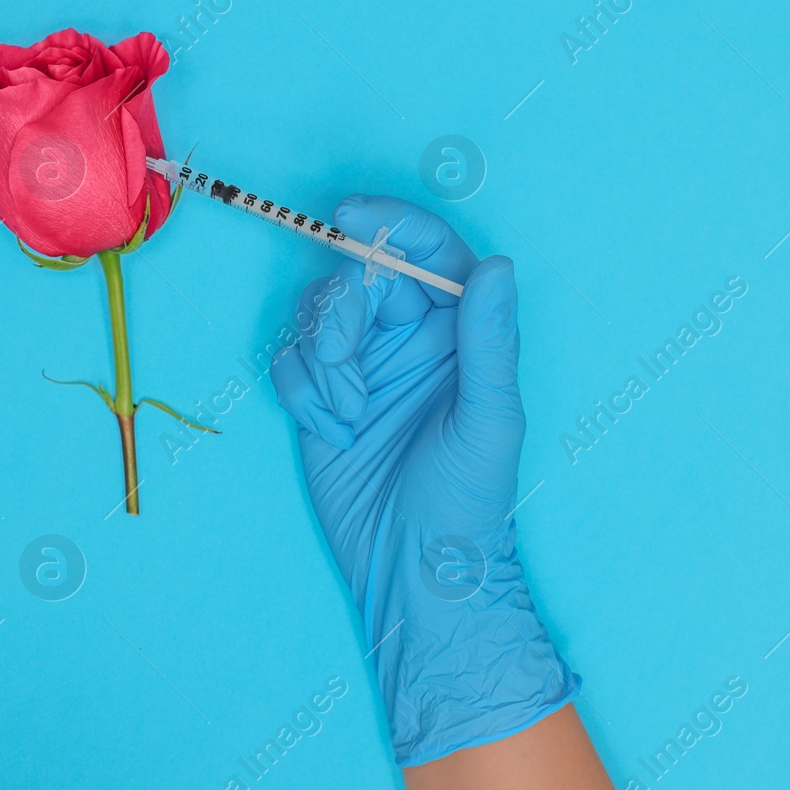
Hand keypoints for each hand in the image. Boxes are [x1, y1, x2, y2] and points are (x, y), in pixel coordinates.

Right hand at [272, 195, 577, 765]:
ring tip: (348, 414)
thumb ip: (488, 341)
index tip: (350, 216)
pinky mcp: (320, 397)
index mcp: (462, 333)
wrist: (413, 572)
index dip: (392, 224)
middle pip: (362, 274)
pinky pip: (291, 360)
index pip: (430, 253)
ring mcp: (363, 366)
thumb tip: (498, 265)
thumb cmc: (468, 504)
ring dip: (323, 358)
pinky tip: (333, 434)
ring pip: (319, 312)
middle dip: (342, 308)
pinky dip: (302, 393)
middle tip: (343, 362)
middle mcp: (411, 339)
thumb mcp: (488, 421)